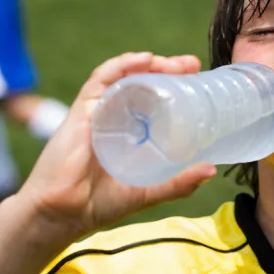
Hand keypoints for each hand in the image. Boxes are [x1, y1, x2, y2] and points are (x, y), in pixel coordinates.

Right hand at [15, 52, 216, 237]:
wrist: (62, 214)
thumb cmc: (99, 204)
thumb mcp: (149, 192)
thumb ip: (178, 183)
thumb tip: (211, 169)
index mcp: (130, 133)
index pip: (154, 101)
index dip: (176, 87)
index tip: (198, 81)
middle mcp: (115, 118)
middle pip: (143, 83)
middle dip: (168, 69)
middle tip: (193, 65)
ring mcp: (99, 112)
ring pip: (125, 76)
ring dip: (150, 64)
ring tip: (176, 63)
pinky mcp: (82, 110)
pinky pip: (101, 79)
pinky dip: (121, 64)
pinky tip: (144, 59)